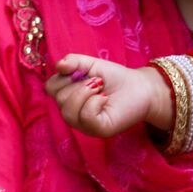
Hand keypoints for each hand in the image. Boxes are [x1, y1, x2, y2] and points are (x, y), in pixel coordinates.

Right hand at [44, 54, 171, 135]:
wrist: (142, 87)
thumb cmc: (116, 78)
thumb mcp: (92, 64)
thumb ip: (74, 61)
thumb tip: (59, 65)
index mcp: (69, 98)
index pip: (50, 88)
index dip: (63, 76)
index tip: (83, 72)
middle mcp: (74, 114)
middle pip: (58, 99)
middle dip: (78, 84)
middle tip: (97, 82)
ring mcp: (85, 125)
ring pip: (68, 111)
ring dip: (85, 92)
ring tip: (100, 89)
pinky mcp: (99, 129)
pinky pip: (86, 116)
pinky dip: (95, 102)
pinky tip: (105, 99)